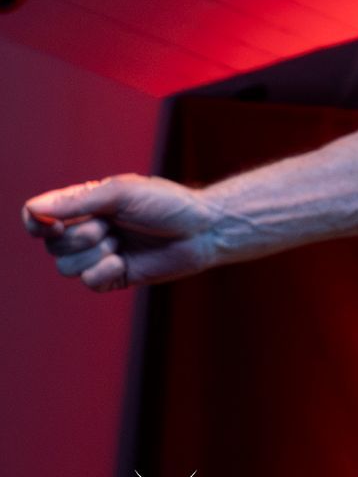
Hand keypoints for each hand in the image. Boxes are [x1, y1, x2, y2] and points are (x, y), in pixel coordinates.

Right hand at [22, 175, 222, 291]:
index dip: (37, 222)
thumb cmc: (167, 203)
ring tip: (121, 242)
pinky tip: (125, 262)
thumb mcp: (122, 193)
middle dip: (80, 237)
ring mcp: (100, 255)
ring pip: (65, 266)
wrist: (203, 230)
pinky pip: (89, 282)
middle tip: (112, 227)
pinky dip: (105, 272)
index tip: (52, 224)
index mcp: (84, 205)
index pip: (39, 216)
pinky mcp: (113, 277)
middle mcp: (87, 230)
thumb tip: (34, 209)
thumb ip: (78, 202)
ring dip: (94, 254)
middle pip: (52, 244)